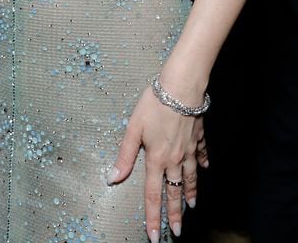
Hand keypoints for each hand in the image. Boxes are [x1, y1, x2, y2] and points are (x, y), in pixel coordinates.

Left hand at [109, 86, 206, 240]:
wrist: (180, 89)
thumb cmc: (154, 105)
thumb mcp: (133, 129)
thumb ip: (124, 156)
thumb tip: (112, 178)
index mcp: (157, 159)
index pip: (153, 195)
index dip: (152, 217)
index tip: (153, 235)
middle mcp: (175, 159)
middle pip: (174, 192)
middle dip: (175, 214)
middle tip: (177, 231)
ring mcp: (189, 149)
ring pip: (190, 177)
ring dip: (189, 193)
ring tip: (191, 207)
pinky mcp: (198, 137)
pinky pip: (201, 154)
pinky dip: (203, 163)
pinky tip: (204, 169)